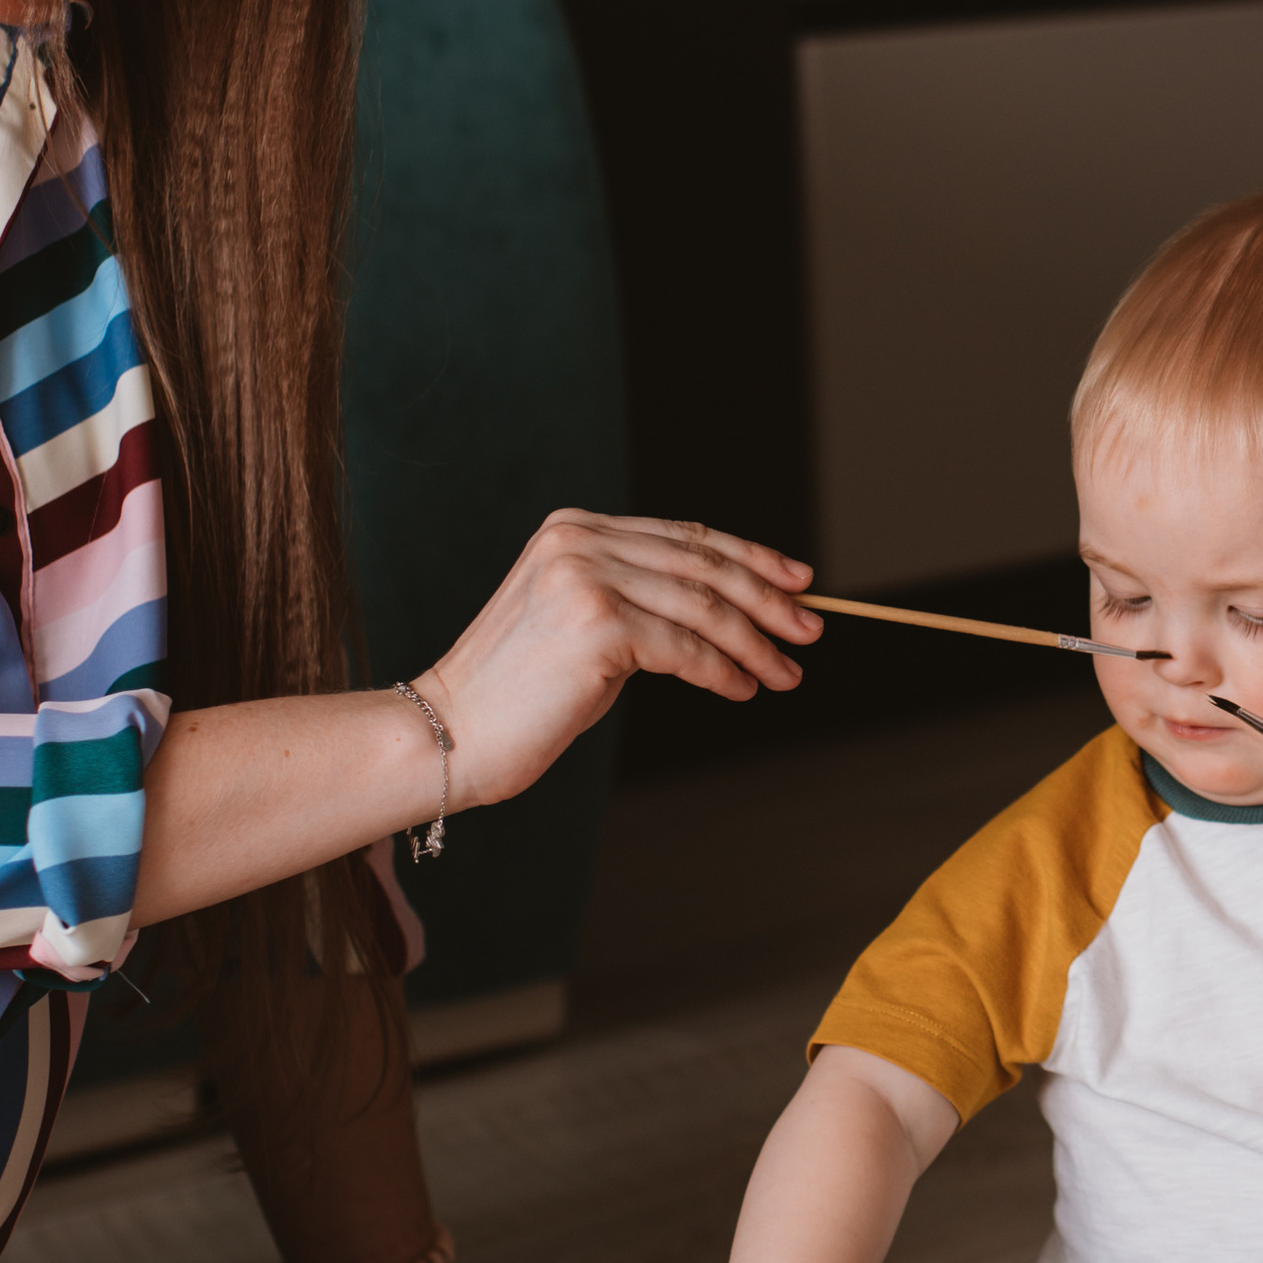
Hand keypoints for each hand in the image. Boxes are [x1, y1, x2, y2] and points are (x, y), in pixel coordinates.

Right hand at [420, 515, 819, 809]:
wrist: (450, 733)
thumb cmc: (520, 691)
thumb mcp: (581, 621)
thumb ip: (637, 596)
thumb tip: (728, 604)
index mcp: (576, 529)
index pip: (686, 536)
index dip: (750, 556)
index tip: (797, 580)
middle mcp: (580, 541)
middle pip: (703, 565)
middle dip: (768, 598)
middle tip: (811, 629)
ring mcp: (587, 578)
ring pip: (704, 607)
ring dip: (757, 643)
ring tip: (788, 671)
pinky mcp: (598, 625)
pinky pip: (687, 648)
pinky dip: (725, 670)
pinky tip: (745, 689)